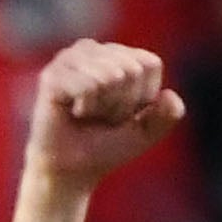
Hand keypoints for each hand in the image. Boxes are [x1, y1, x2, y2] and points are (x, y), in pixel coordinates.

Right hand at [24, 39, 185, 195]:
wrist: (71, 171)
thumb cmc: (106, 147)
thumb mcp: (147, 132)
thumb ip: (169, 115)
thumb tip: (169, 95)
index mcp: (119, 54)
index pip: (149, 64)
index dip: (142, 96)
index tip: (122, 114)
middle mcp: (94, 50)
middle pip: (131, 70)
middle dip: (122, 103)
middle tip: (102, 117)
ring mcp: (70, 58)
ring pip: (110, 76)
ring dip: (104, 107)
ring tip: (87, 114)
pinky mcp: (52, 75)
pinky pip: (87, 86)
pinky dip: (85, 108)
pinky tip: (73, 112)